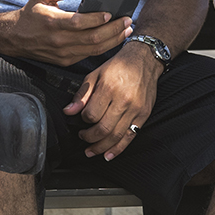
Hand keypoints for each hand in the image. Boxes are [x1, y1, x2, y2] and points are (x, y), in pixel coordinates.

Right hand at [8, 0, 131, 64]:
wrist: (15, 37)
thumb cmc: (31, 14)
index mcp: (52, 22)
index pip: (79, 23)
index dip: (96, 19)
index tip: (111, 13)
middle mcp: (58, 40)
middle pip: (92, 38)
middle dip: (113, 30)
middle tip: (127, 21)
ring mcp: (63, 53)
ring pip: (94, 49)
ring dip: (113, 40)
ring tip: (126, 30)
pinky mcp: (65, 61)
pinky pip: (89, 55)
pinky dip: (104, 47)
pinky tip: (114, 38)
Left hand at [64, 43, 159, 159]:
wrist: (144, 60)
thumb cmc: (119, 66)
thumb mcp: (95, 74)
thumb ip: (82, 94)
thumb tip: (69, 111)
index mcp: (109, 88)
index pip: (91, 115)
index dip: (83, 120)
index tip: (82, 119)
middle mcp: (124, 100)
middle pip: (103, 129)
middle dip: (89, 137)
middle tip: (83, 137)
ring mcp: (135, 109)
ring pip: (116, 136)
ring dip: (101, 147)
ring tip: (91, 151)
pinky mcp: (144, 115)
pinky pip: (130, 136)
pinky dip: (118, 149)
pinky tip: (108, 155)